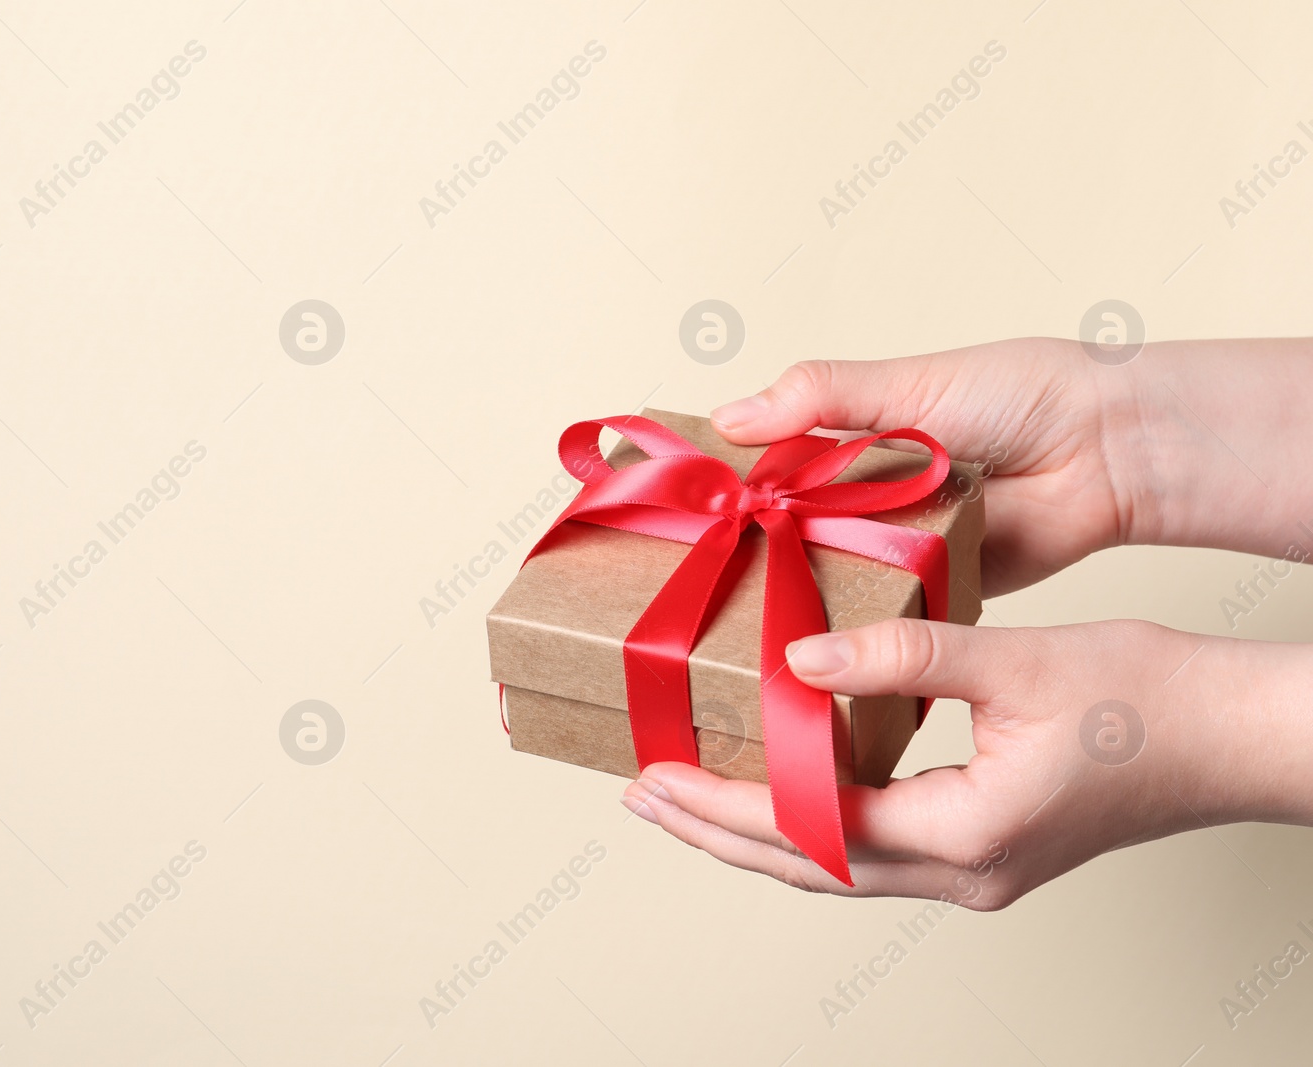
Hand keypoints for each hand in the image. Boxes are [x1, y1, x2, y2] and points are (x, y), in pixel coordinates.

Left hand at [619, 617, 1312, 906]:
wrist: (1234, 737)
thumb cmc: (1148, 699)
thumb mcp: (1015, 661)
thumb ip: (902, 653)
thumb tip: (802, 656)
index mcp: (964, 834)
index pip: (807, 828)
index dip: (723, 802)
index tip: (657, 774)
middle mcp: (963, 874)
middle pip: (806, 866)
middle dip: (717, 830)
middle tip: (642, 797)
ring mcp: (976, 874)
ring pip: (837, 867)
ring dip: (757, 834)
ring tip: (689, 801)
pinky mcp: (986, 854)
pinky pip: (872, 853)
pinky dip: (811, 829)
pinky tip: (782, 796)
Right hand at [709, 338, 1133, 596]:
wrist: (1105, 451)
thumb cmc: (1015, 395)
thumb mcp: (906, 383)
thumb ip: (819, 397)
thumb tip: (729, 417)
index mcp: (849, 442)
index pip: (766, 470)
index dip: (725, 492)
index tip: (677, 515)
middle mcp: (864, 498)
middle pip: (787, 534)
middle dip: (752, 553)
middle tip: (699, 577)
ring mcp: (897, 547)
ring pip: (831, 578)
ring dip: (800, 592)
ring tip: (745, 616)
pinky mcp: (934, 590)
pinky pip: (886, 612)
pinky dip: (861, 623)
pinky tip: (814, 638)